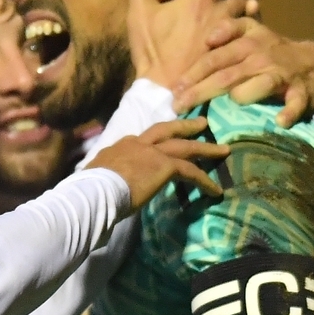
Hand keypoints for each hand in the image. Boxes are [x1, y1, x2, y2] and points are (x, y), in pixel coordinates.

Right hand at [85, 118, 227, 213]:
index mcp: (122, 146)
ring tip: (223, 150)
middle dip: (185, 126)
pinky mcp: (165, 165)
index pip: (143, 140)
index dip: (155, 141)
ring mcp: (153, 153)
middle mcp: (139, 144)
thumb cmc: (91, 188)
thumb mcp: (96, 175)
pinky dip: (205, 181)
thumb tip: (101, 185)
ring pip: (185, 147)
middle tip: (202, 124)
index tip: (164, 142)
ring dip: (206, 149)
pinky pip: (191, 172)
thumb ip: (105, 176)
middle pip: (167, 130)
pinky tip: (215, 191)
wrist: (96, 189)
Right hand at [126, 0, 256, 89]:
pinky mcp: (234, 52)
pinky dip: (250, 27)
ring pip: (250, 11)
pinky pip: (250, 33)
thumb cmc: (153, 51)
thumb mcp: (139, 14)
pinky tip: (246, 30)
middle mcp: (220, 12)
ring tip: (247, 3)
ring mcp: (230, 34)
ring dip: (248, 5)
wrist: (166, 91)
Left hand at [173, 18, 313, 127]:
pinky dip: (289, 112)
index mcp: (247, 42)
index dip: (192, 74)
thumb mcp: (252, 32)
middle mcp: (262, 56)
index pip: (214, 58)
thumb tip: (207, 38)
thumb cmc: (273, 51)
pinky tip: (280, 122)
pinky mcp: (302, 92)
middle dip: (201, 91)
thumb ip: (228, 31)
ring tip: (229, 107)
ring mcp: (282, 74)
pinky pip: (295, 103)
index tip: (174, 90)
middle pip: (227, 74)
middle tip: (179, 107)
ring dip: (243, 96)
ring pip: (258, 85)